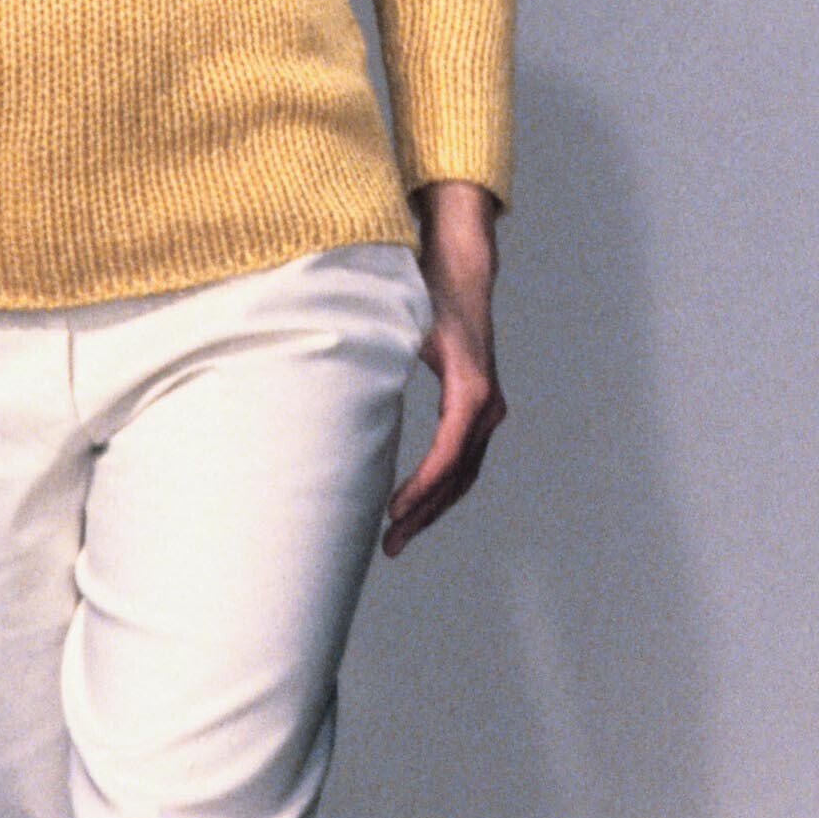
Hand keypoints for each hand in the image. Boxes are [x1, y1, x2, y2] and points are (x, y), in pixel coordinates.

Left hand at [384, 181, 506, 557]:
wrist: (461, 272)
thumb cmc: (426, 296)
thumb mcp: (400, 325)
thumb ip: (373, 354)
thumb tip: (329, 378)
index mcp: (469, 389)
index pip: (448, 454)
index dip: (421, 489)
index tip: (393, 514)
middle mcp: (487, 405)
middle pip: (458, 476)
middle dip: (424, 514)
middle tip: (390, 545)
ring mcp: (489, 410)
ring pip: (464, 475)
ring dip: (433, 509)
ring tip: (397, 537)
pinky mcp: (481, 411)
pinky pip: (463, 461)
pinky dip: (440, 488)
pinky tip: (412, 506)